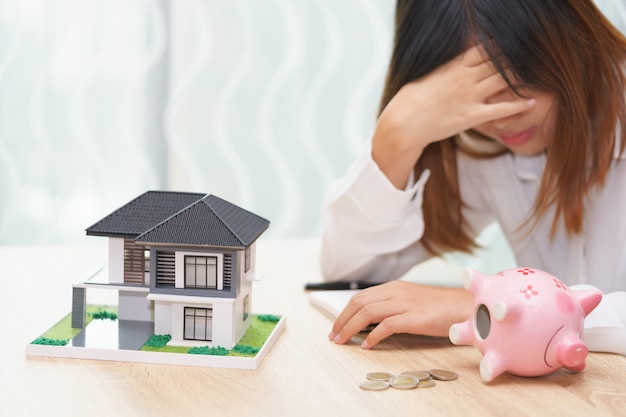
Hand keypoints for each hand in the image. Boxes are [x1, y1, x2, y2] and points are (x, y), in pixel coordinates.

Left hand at [328, 280, 472, 348]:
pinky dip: (372, 335)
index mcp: (394, 287)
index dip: (345, 312)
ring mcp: (405, 303)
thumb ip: (392, 306)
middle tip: (334, 336)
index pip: (360, 297)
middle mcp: (396, 292)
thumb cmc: (441, 307)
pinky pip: (386, 325)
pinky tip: (366, 345)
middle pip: (359, 303)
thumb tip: (369, 322)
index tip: (336, 326)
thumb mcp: (411, 301)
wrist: (466, 307)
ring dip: (351, 328)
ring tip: (343, 341)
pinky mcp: (415, 317)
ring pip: (368, 312)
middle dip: (342, 320)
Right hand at [372, 45, 534, 187]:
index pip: (484, 48)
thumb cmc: (412, 99)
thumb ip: (448, 67)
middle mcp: (465, 78)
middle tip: (534, 53)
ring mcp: (469, 97)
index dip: (501, 44)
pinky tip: (531, 101)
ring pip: (503, 80)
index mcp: (454, 65)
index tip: (515, 40)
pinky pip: (500, 109)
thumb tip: (456, 61)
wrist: (404, 122)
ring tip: (538, 72)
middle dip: (516, 56)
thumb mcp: (429, 74)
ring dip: (522, 75)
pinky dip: (518, 104)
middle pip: (498, 61)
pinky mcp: (471, 116)